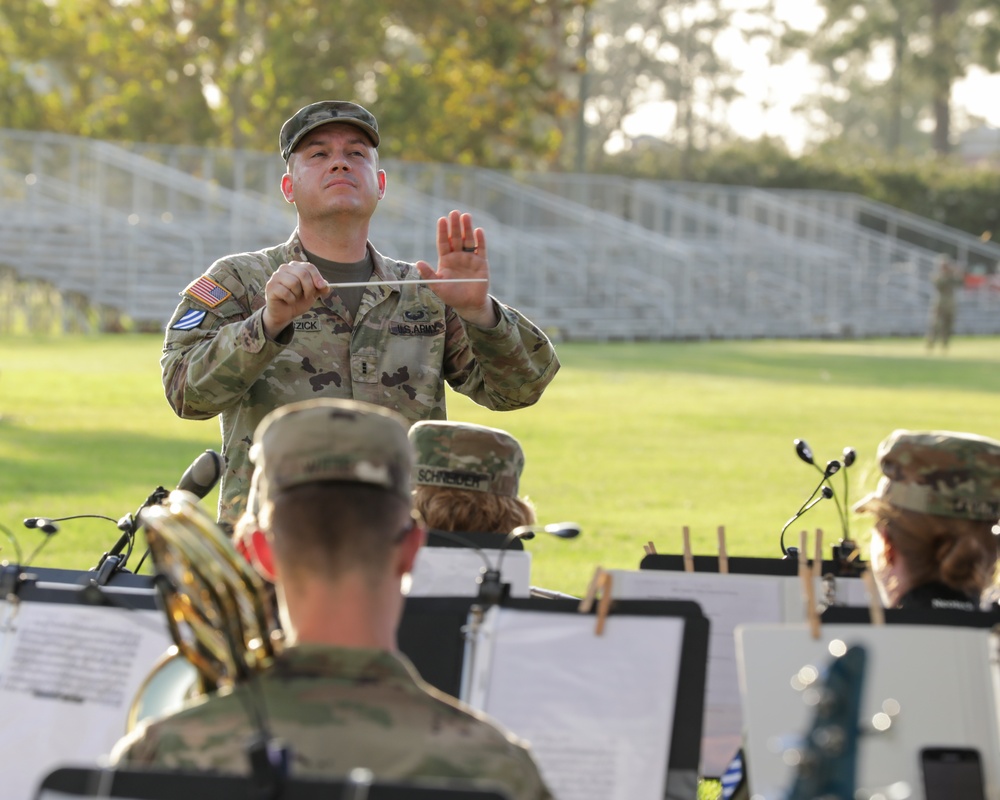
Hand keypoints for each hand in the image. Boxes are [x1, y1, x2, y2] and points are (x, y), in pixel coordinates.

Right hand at [262, 260, 327, 338]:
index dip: (317, 277)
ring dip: (298, 294)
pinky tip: (288, 301)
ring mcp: (276, 276)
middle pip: (303, 274)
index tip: (322, 287)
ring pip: (294, 282)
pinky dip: (290, 300)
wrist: (285, 313)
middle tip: (307, 296)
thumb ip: (320, 288)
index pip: (309, 267)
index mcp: (296, 267)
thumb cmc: (298, 300)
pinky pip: (286, 292)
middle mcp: (285, 268)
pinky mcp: (270, 286)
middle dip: (309, 288)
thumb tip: (325, 285)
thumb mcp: (313, 294)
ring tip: (294, 297)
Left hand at [416, 210, 497, 327]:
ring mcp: (470, 258)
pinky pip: (481, 249)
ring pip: (468, 240)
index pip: (443, 242)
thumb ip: (428, 274)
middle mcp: (457, 256)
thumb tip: (418, 262)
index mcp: (446, 260)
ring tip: (466, 216)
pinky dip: (480, 240)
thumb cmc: (452, 295)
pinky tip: (478, 231)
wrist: (469, 304)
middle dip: (454, 226)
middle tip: (454, 213)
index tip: (441, 220)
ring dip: (467, 228)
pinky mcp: (481, 262)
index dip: (442, 231)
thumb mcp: (437, 285)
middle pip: (455, 238)